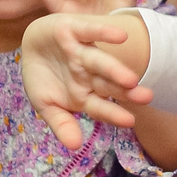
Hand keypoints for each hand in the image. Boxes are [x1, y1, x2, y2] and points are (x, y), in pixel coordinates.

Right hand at [18, 10, 153, 150]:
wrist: (30, 45)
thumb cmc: (43, 78)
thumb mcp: (45, 104)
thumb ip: (61, 124)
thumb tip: (74, 146)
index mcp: (85, 94)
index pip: (101, 107)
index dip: (113, 114)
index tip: (129, 121)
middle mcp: (88, 74)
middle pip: (108, 84)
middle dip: (125, 91)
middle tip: (146, 97)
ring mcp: (81, 53)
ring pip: (100, 61)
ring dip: (114, 69)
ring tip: (130, 79)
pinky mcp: (72, 30)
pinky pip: (90, 31)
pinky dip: (103, 32)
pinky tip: (120, 36)